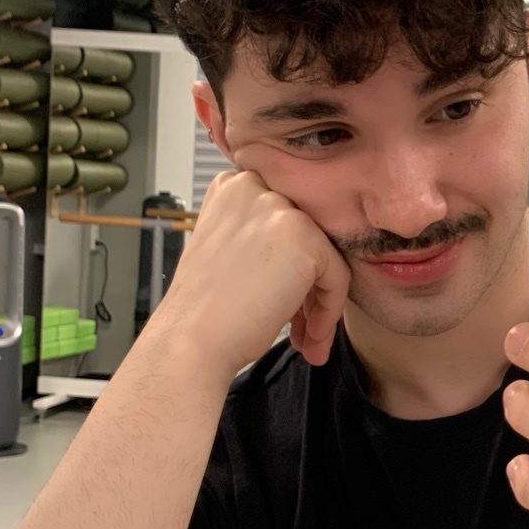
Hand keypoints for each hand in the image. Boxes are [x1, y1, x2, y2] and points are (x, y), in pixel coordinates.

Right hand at [147, 170, 350, 377]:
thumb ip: (260, 236)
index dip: (288, 266)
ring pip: (325, 258)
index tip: (285, 301)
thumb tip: (302, 252)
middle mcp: (255, 188)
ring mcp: (280, 209)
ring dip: (318, 304)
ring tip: (306, 340)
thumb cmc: (205, 309)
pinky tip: (309, 339)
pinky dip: (328, 312)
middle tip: (299, 326)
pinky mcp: (305, 237)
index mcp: (231, 187)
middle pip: (306, 238)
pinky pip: (338, 276)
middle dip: (306, 287)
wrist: (190, 341)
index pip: (284, 220)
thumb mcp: (227, 250)